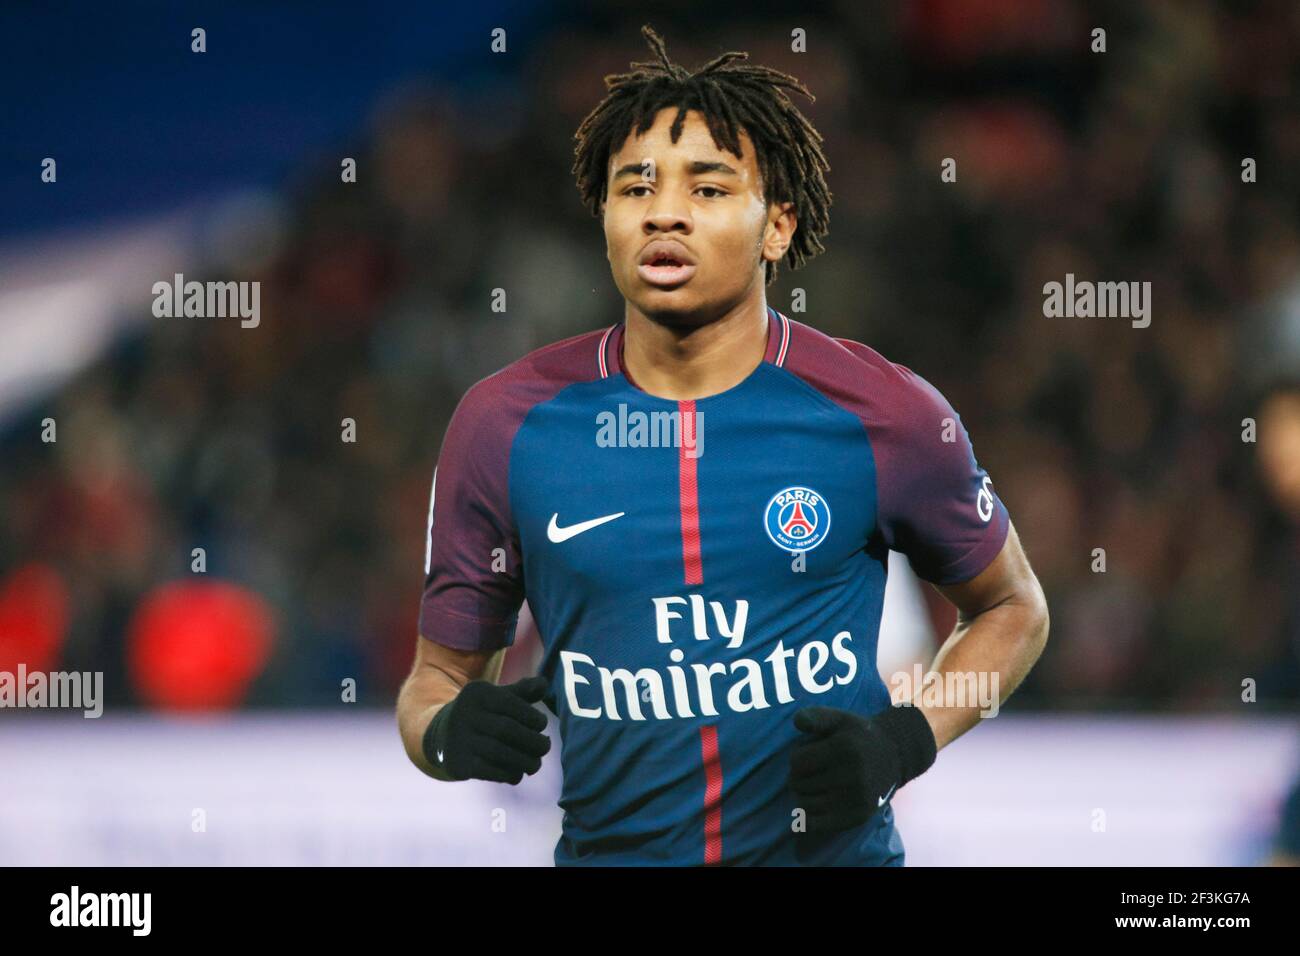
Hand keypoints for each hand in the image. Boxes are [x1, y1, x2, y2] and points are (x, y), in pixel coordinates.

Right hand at [422, 676, 551, 783]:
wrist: (443, 737)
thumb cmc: (483, 715)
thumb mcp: (499, 697)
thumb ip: (523, 691)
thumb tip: (544, 684)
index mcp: (477, 693)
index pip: (511, 704)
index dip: (533, 717)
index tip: (542, 725)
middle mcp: (464, 713)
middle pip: (507, 729)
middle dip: (533, 741)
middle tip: (544, 747)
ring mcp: (459, 740)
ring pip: (499, 753)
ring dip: (525, 761)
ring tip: (535, 764)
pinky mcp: (458, 763)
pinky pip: (489, 771)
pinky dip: (509, 774)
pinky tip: (517, 773)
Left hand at [788, 704, 936, 832]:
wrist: (893, 755)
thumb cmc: (857, 736)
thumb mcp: (839, 718)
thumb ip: (815, 716)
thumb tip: (797, 723)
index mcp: (845, 748)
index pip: (797, 762)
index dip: (798, 757)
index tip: (809, 755)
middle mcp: (853, 775)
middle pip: (798, 784)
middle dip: (799, 776)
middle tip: (813, 771)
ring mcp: (856, 798)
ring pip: (804, 804)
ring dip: (803, 795)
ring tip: (816, 786)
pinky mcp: (858, 817)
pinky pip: (816, 824)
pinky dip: (808, 816)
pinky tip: (816, 804)